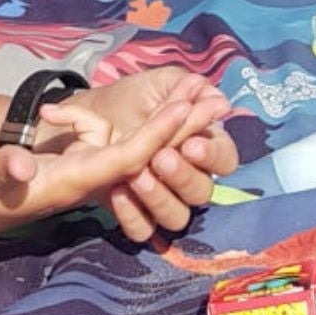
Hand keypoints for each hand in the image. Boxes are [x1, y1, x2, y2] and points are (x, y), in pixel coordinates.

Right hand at [0, 94, 211, 244]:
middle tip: (215, 99)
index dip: (157, 136)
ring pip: (142, 157)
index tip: (186, 109)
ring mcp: (85, 177)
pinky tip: (175, 117)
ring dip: (175, 133)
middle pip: (145, 157)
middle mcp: (86, 182)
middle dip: (180, 132)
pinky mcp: (80, 171)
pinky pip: (127, 155)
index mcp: (69, 183)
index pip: (125, 160)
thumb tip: (23, 166)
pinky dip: (154, 135)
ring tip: (205, 101)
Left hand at [38, 69, 238, 240]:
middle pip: (203, 192)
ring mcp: (162, 199)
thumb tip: (218, 100)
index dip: (213, 156)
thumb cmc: (131, 99)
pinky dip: (133, 214)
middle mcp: (188, 176)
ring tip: (136, 175)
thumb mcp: (158, 84)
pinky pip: (144, 230)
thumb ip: (188, 88)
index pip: (225, 160)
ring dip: (160, 198)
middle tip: (159, 157)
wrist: (89, 115)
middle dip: (183, 176)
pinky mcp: (136, 214)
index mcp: (202, 145)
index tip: (191, 144)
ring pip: (177, 217)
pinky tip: (118, 191)